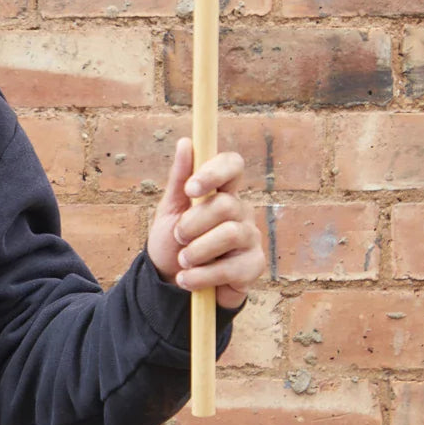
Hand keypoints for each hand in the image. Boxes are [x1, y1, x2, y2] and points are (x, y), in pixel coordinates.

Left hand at [147, 137, 264, 309]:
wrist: (173, 282)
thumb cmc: (173, 241)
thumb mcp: (170, 209)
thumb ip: (179, 178)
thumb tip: (186, 142)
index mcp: (221, 192)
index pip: (233, 165)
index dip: (214, 172)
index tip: (190, 189)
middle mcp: (240, 211)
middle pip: (226, 204)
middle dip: (193, 223)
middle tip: (178, 236)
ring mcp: (250, 238)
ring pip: (231, 234)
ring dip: (197, 250)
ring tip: (182, 261)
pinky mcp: (254, 266)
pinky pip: (232, 268)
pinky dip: (203, 275)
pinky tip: (187, 280)